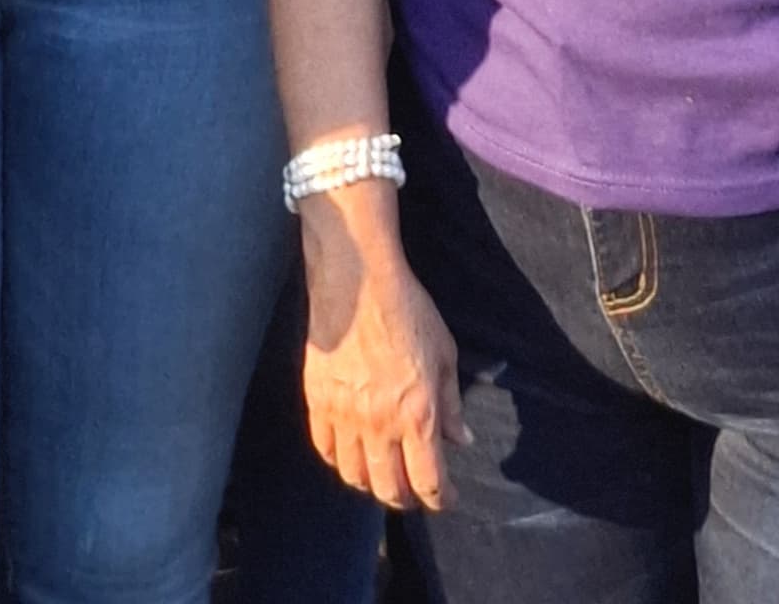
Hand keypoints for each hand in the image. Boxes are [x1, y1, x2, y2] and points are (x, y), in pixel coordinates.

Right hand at [301, 214, 466, 512]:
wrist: (357, 277)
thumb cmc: (409, 309)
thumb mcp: (444, 353)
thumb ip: (452, 404)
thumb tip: (461, 440)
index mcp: (418, 415)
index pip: (429, 482)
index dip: (441, 499)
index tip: (446, 498)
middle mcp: (380, 424)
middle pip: (390, 489)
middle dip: (406, 499)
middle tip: (414, 491)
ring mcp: (344, 416)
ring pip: (355, 476)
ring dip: (371, 483)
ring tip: (381, 474)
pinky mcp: (317, 401)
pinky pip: (325, 449)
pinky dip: (339, 460)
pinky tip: (350, 453)